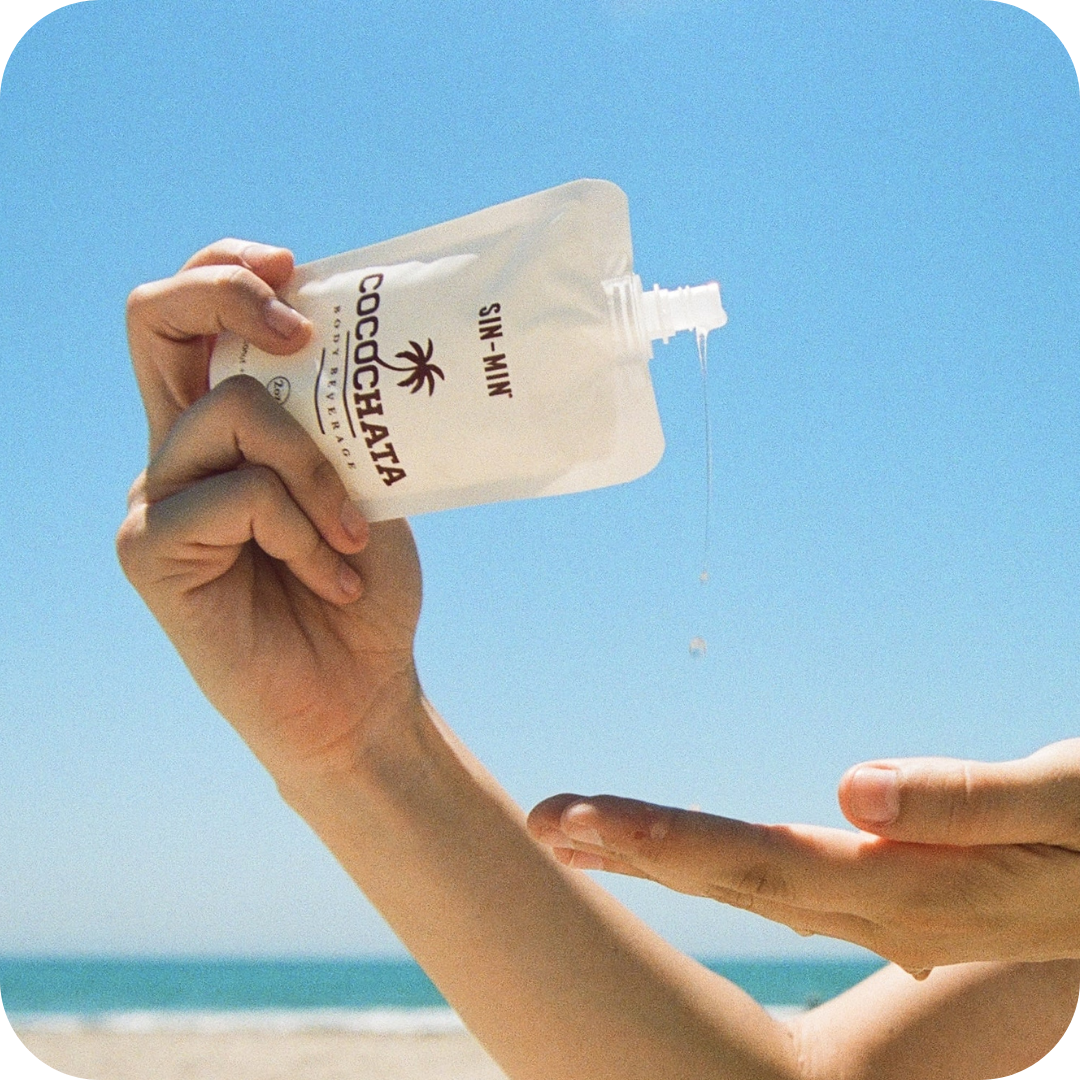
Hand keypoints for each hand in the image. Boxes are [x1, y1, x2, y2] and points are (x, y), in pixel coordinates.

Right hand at [117, 240, 423, 788]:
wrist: (359, 691)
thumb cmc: (362, 588)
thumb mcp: (368, 485)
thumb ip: (343, 421)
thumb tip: (369, 338)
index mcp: (224, 430)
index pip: (189, 315)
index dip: (225, 268)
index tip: (298, 273)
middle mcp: (177, 452)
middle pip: (151, 318)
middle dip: (228, 292)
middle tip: (303, 332)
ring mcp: (155, 499)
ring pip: (233, 411)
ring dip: (317, 471)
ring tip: (354, 541)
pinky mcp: (151, 552)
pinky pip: (239, 496)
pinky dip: (303, 531)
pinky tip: (332, 579)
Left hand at [527, 739, 1079, 973]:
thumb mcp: (1068, 803)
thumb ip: (968, 800)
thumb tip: (853, 791)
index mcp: (912, 886)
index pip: (759, 862)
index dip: (662, 840)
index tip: (575, 818)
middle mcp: (881, 909)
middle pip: (731, 874)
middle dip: (627, 848)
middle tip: (536, 822)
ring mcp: (881, 909)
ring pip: (743, 878)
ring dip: (651, 850)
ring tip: (570, 827)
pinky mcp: (888, 891)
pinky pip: (775, 877)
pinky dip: (701, 856)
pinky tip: (655, 848)